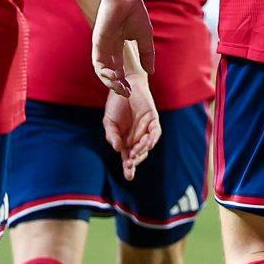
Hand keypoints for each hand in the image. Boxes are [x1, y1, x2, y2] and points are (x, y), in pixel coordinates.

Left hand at [92, 0, 155, 94]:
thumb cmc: (135, 13)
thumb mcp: (145, 38)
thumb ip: (147, 55)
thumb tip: (151, 71)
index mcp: (118, 48)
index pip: (119, 70)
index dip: (124, 82)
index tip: (131, 91)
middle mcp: (108, 49)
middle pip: (109, 73)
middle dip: (117, 86)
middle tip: (125, 94)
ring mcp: (101, 46)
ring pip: (101, 71)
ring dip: (110, 82)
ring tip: (120, 88)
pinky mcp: (97, 42)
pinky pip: (97, 62)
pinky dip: (103, 72)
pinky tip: (113, 78)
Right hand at [102, 51, 160, 180]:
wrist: (124, 85)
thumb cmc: (116, 105)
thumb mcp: (109, 122)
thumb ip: (112, 135)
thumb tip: (117, 148)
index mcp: (126, 141)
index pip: (128, 158)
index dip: (129, 168)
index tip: (128, 177)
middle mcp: (137, 138)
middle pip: (138, 154)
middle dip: (134, 161)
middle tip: (129, 165)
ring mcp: (146, 129)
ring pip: (146, 145)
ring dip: (141, 150)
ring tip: (134, 154)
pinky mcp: (153, 120)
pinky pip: (155, 132)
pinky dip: (152, 138)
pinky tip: (148, 143)